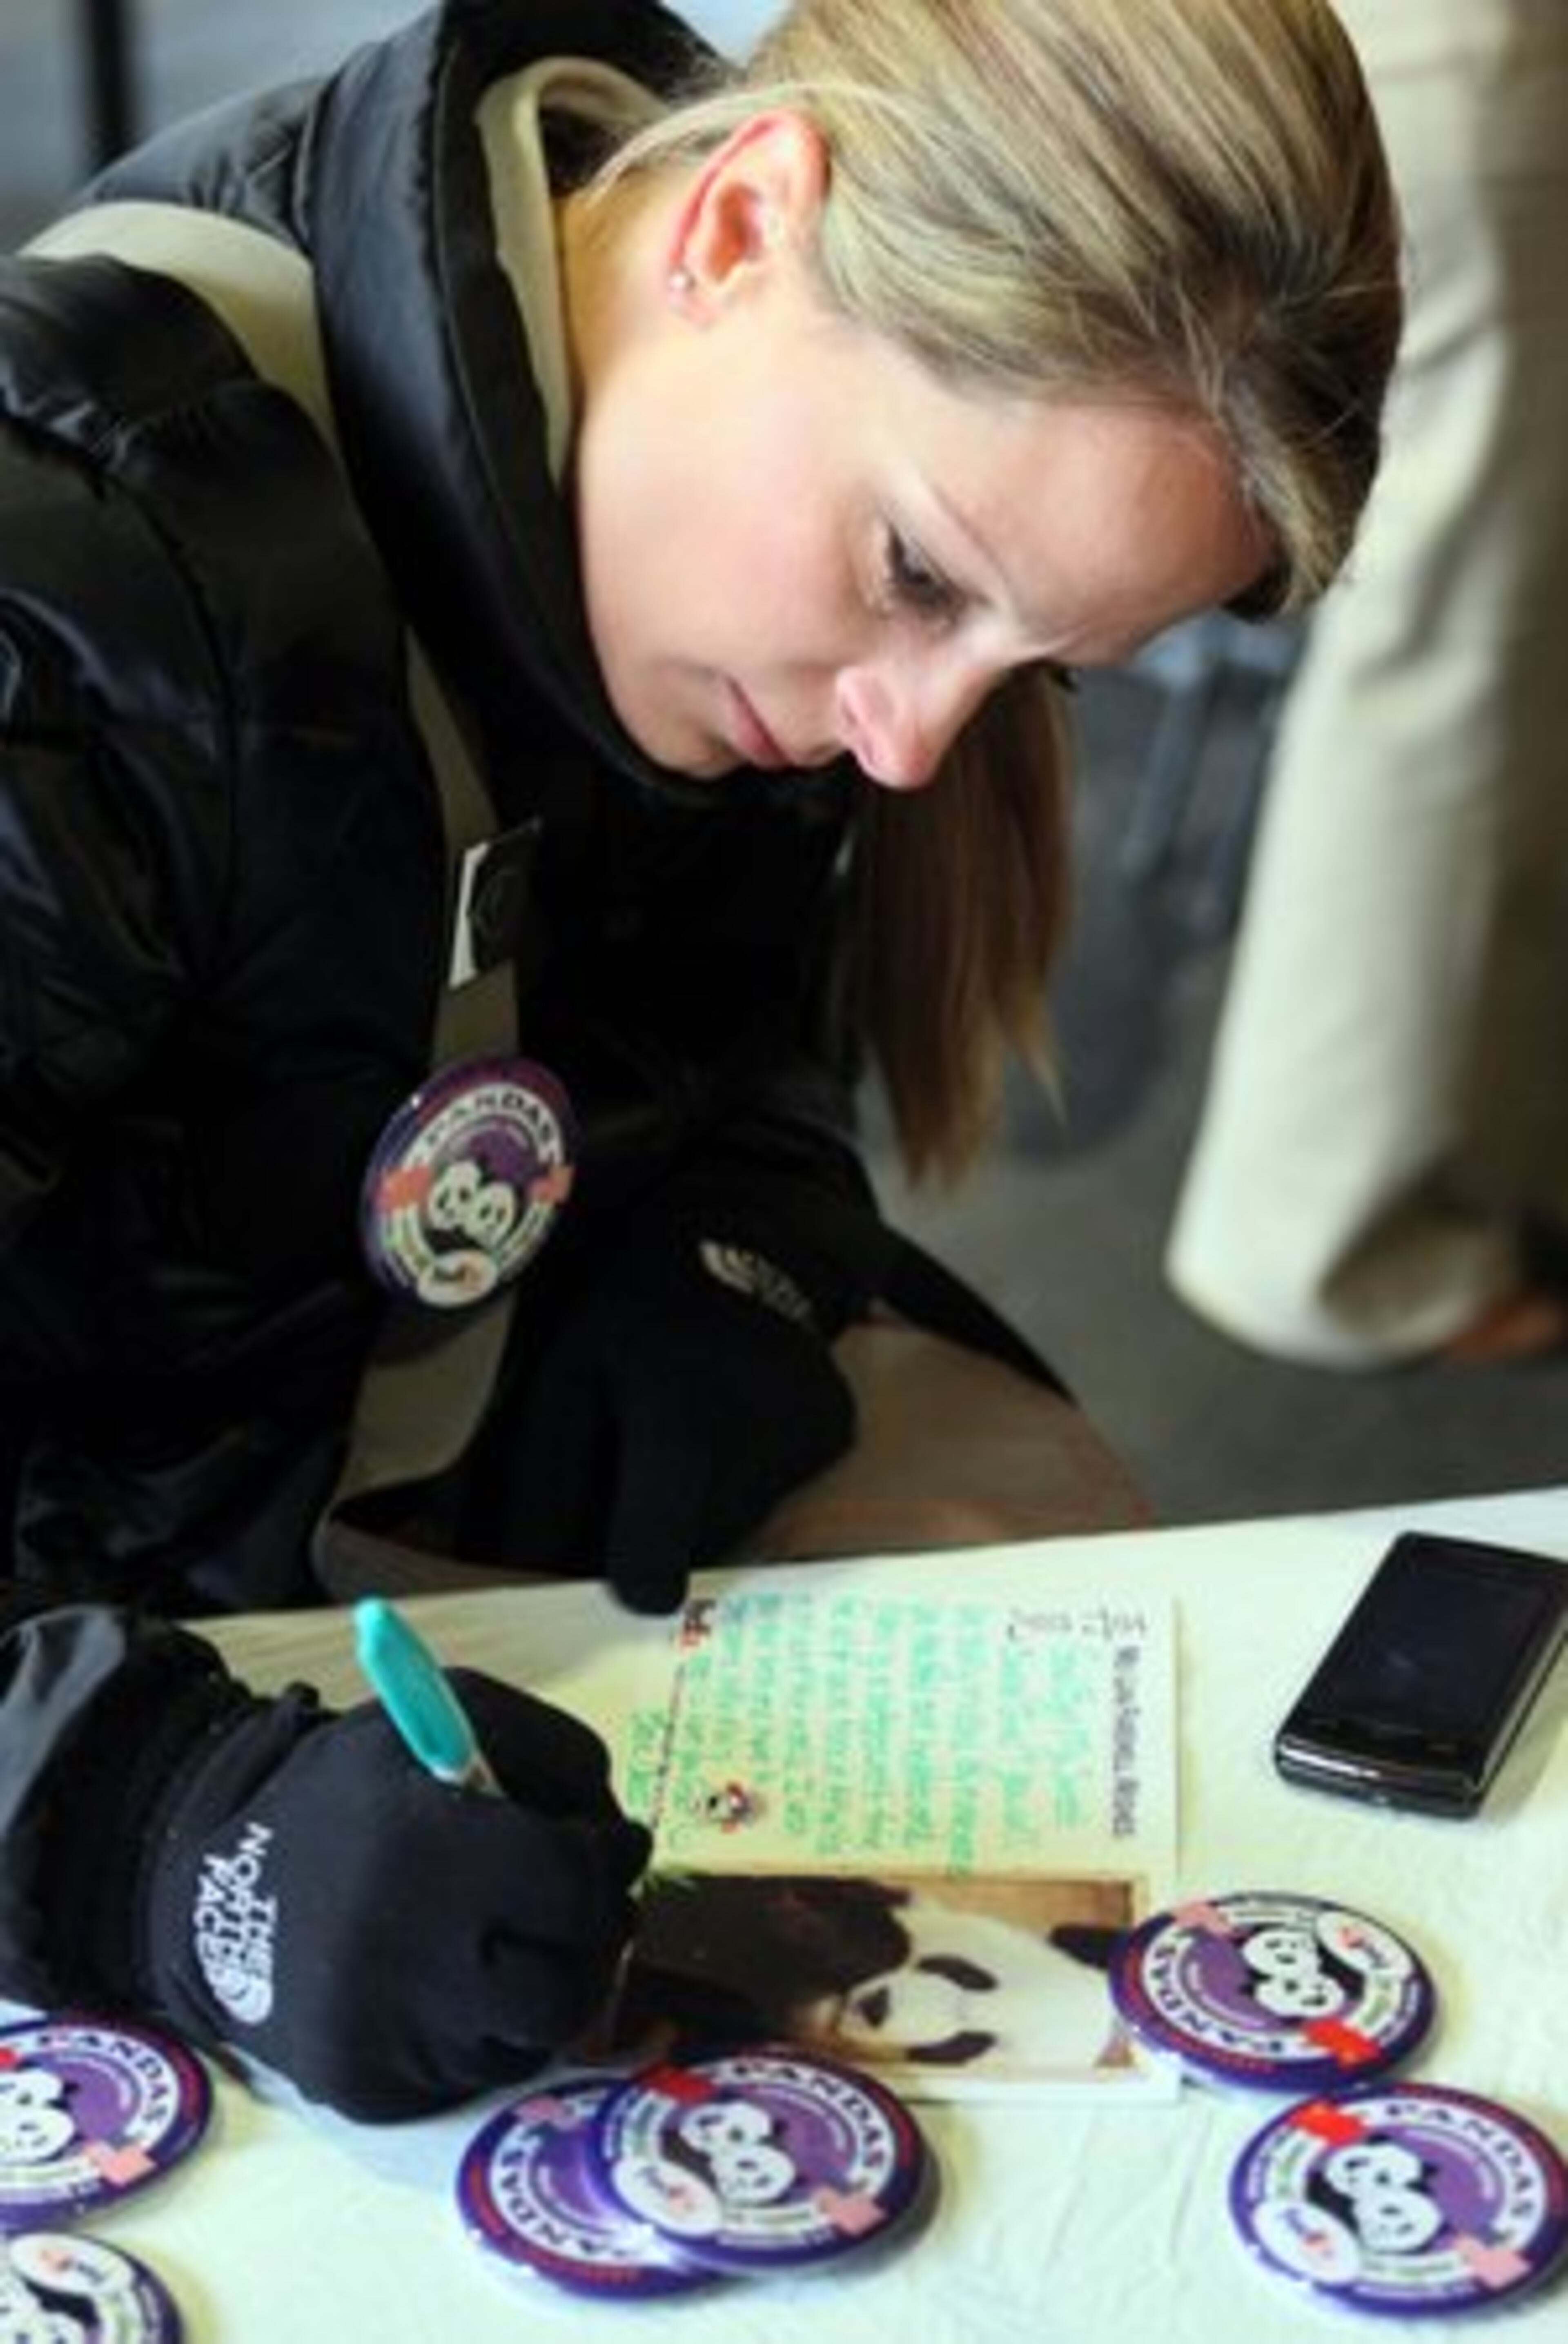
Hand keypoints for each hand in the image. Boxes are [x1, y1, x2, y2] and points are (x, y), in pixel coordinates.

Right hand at [133, 1664, 649, 2119]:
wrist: (215, 1896)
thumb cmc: (347, 1798)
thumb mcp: (438, 1721)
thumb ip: (550, 1752)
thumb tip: (621, 1835)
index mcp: (426, 1848)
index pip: (575, 1885)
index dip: (605, 1861)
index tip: (603, 1844)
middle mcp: (411, 1956)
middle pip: (572, 1978)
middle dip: (591, 1933)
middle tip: (574, 1903)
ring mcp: (392, 2037)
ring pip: (536, 2036)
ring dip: (545, 1986)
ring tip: (509, 1939)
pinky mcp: (374, 2092)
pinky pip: (481, 2075)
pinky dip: (487, 2030)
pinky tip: (454, 1983)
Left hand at [498, 1218, 857, 1614]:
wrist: (739, 1232)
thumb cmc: (634, 1309)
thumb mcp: (566, 1377)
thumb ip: (546, 1478)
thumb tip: (529, 1568)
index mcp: (680, 1434)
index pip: (656, 1569)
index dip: (631, 1577)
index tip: (624, 1565)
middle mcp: (756, 1446)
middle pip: (696, 1544)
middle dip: (665, 1522)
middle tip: (645, 1453)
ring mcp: (806, 1439)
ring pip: (740, 1519)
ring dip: (706, 1496)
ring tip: (690, 1424)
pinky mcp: (835, 1430)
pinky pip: (780, 1487)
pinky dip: (750, 1470)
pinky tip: (733, 1414)